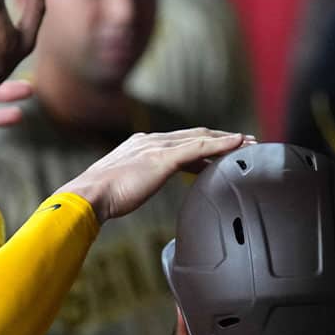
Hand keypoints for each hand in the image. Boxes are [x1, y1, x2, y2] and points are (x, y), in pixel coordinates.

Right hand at [63, 129, 254, 222]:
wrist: (85, 197)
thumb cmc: (98, 199)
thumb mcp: (120, 186)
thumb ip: (132, 183)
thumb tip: (133, 192)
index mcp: (140, 145)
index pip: (179, 141)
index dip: (203, 143)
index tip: (222, 149)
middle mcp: (150, 140)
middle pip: (195, 135)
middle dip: (221, 137)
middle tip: (245, 142)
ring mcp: (156, 147)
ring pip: (201, 138)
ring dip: (228, 140)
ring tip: (249, 144)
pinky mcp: (162, 158)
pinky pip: (199, 148)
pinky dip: (221, 144)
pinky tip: (237, 145)